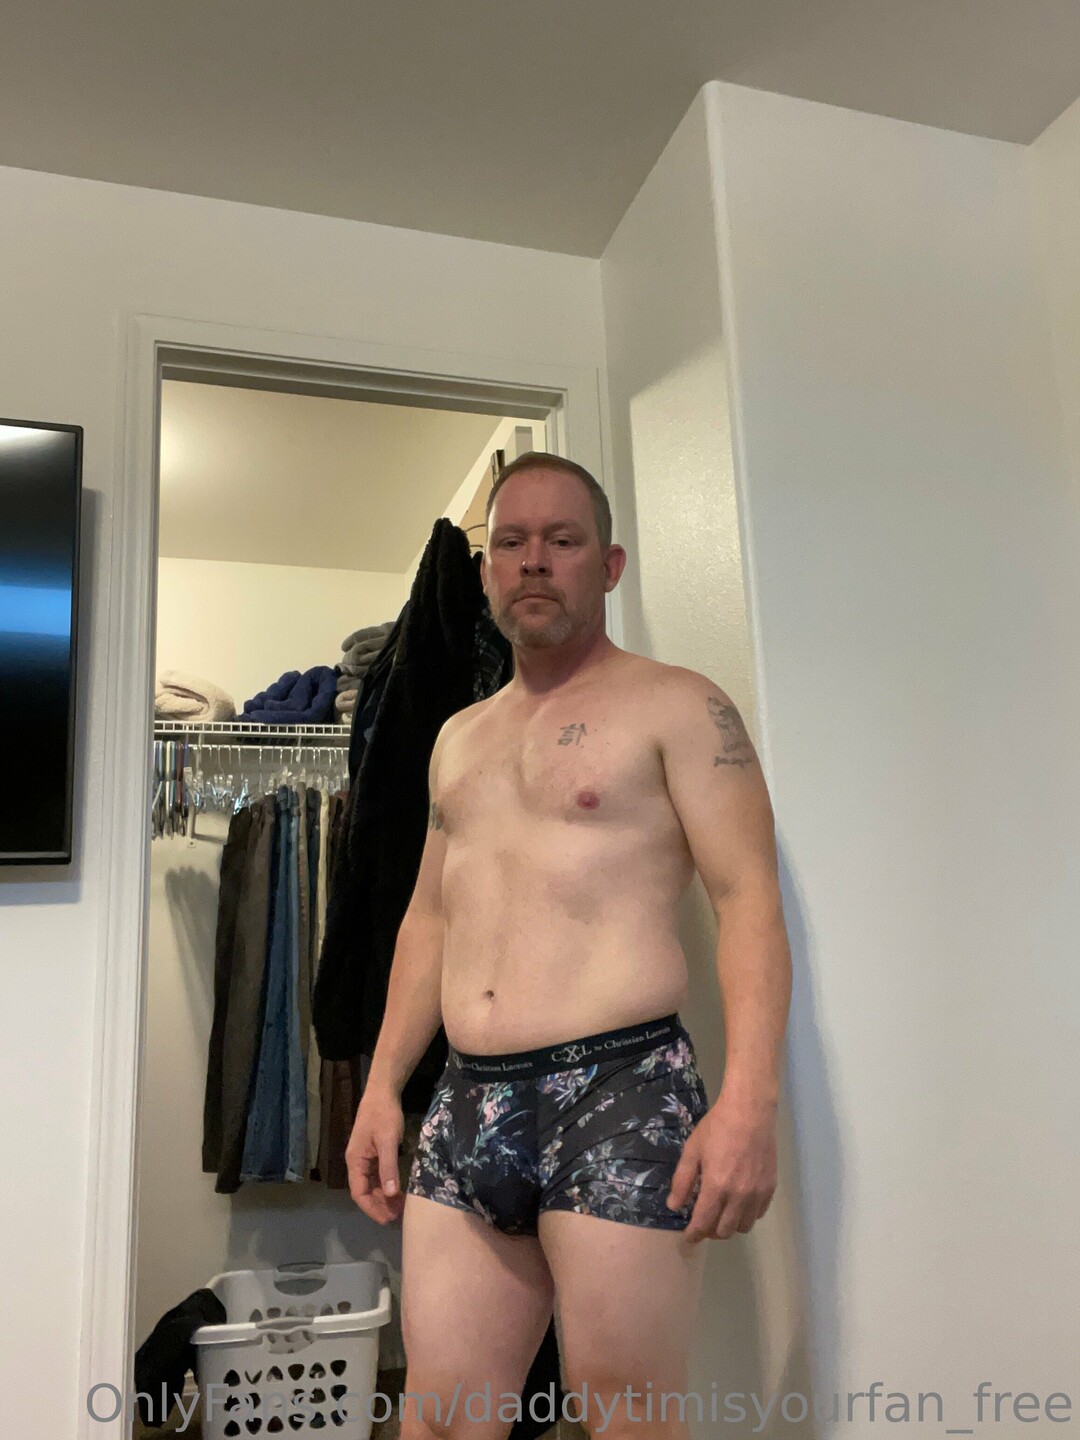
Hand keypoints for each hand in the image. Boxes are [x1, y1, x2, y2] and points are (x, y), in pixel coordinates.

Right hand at [345, 1086, 405, 1223]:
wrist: (382, 1092)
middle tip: (396, 1217)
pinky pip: (376, 1176)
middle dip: (379, 1205)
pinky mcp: (372, 1153)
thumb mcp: (388, 1141)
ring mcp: (364, 1157)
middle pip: (364, 1191)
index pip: (359, 1193)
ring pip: (371, 1185)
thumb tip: (391, 1194)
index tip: (386, 1219)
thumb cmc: (384, 1115)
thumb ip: (388, 1168)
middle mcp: (356, 1162)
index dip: (372, 1208)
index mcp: (355, 1160)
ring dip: (383, 1197)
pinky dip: (385, 1186)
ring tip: (399, 1208)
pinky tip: (397, 1191)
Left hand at [666, 1089, 776, 1240]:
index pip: (704, 1224)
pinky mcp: (770, 1188)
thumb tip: (674, 1206)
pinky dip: (747, 1215)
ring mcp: (757, 1194)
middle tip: (703, 1222)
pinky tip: (739, 1203)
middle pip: (724, 1231)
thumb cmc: (717, 1128)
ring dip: (730, 1225)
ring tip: (721, 1213)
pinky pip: (758, 1214)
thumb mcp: (692, 1151)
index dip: (694, 1234)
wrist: (750, 1112)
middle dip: (711, 1232)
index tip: (688, 1236)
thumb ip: (682, 1181)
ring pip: (743, 1227)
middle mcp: (739, 1197)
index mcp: (716, 1188)